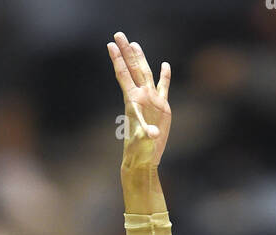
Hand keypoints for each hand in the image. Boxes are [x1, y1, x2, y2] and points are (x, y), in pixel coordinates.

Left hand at [107, 30, 170, 168]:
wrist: (144, 158)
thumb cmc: (139, 151)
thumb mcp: (141, 141)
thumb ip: (146, 134)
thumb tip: (153, 135)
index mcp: (133, 100)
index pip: (123, 74)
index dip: (117, 59)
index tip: (110, 44)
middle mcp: (142, 96)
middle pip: (133, 68)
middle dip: (126, 51)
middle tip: (119, 34)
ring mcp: (152, 100)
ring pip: (145, 73)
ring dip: (140, 58)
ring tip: (134, 44)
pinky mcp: (162, 108)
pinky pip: (163, 87)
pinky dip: (165, 76)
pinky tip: (165, 65)